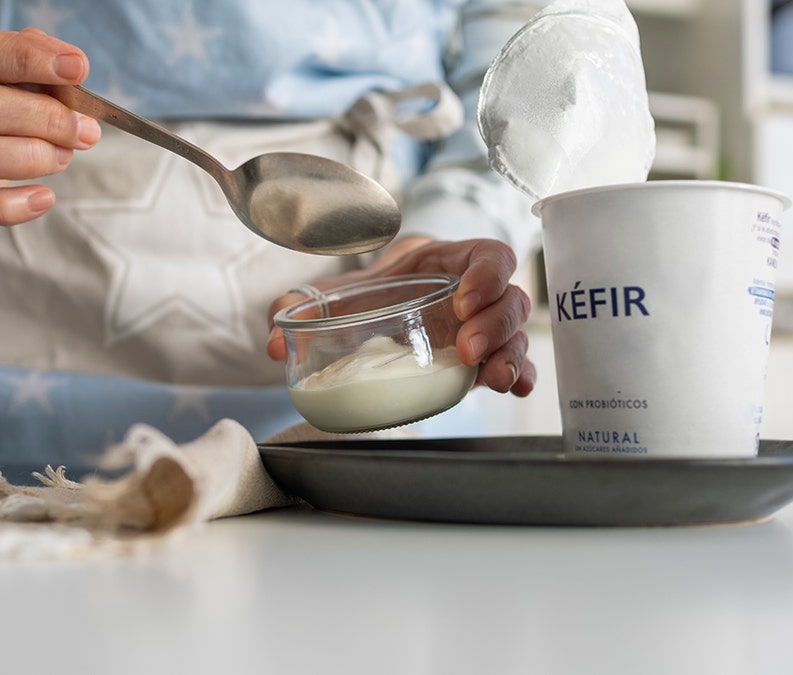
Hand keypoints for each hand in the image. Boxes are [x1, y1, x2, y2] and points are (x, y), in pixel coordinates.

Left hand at [267, 238, 536, 396]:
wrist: (376, 314)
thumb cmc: (367, 295)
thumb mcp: (337, 293)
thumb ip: (301, 305)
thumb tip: (274, 338)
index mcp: (449, 263)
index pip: (489, 256)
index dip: (487, 274)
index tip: (464, 300)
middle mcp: (476, 295)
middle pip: (510, 298)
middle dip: (495, 324)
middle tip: (467, 349)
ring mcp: (485, 329)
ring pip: (517, 334)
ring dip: (509, 355)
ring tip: (493, 379)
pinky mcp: (484, 361)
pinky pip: (514, 364)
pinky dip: (518, 376)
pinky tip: (513, 389)